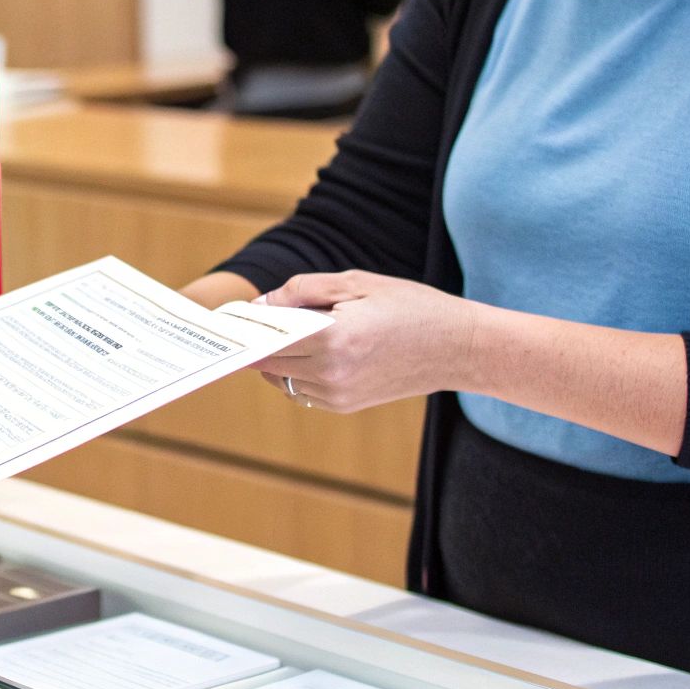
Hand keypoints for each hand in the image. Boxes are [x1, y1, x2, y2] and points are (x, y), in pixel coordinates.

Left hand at [254, 271, 479, 412]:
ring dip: (277, 357)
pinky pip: (302, 390)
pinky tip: (311, 350)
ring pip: (282, 378)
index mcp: (332, 338)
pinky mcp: (345, 405)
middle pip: (268, 361)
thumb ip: (302, 290)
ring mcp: (337, 395)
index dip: (246, 328)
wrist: (458, 348)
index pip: (266, 340)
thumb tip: (262, 303)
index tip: (232, 316)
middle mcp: (330, 373)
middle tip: (251, 321)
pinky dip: (297, 371)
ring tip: (287, 332)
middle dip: (257, 342)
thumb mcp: (356, 283)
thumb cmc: (410, 307)